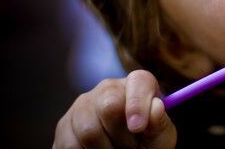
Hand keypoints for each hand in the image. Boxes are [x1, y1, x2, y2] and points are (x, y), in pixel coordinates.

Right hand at [53, 70, 176, 147]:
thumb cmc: (146, 142)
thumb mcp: (160, 135)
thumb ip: (159, 123)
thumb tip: (155, 108)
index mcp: (136, 85)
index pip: (138, 81)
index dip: (138, 103)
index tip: (138, 127)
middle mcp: (107, 89)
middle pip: (109, 106)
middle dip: (122, 135)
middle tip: (131, 148)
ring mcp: (82, 106)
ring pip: (88, 130)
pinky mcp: (64, 126)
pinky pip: (70, 145)